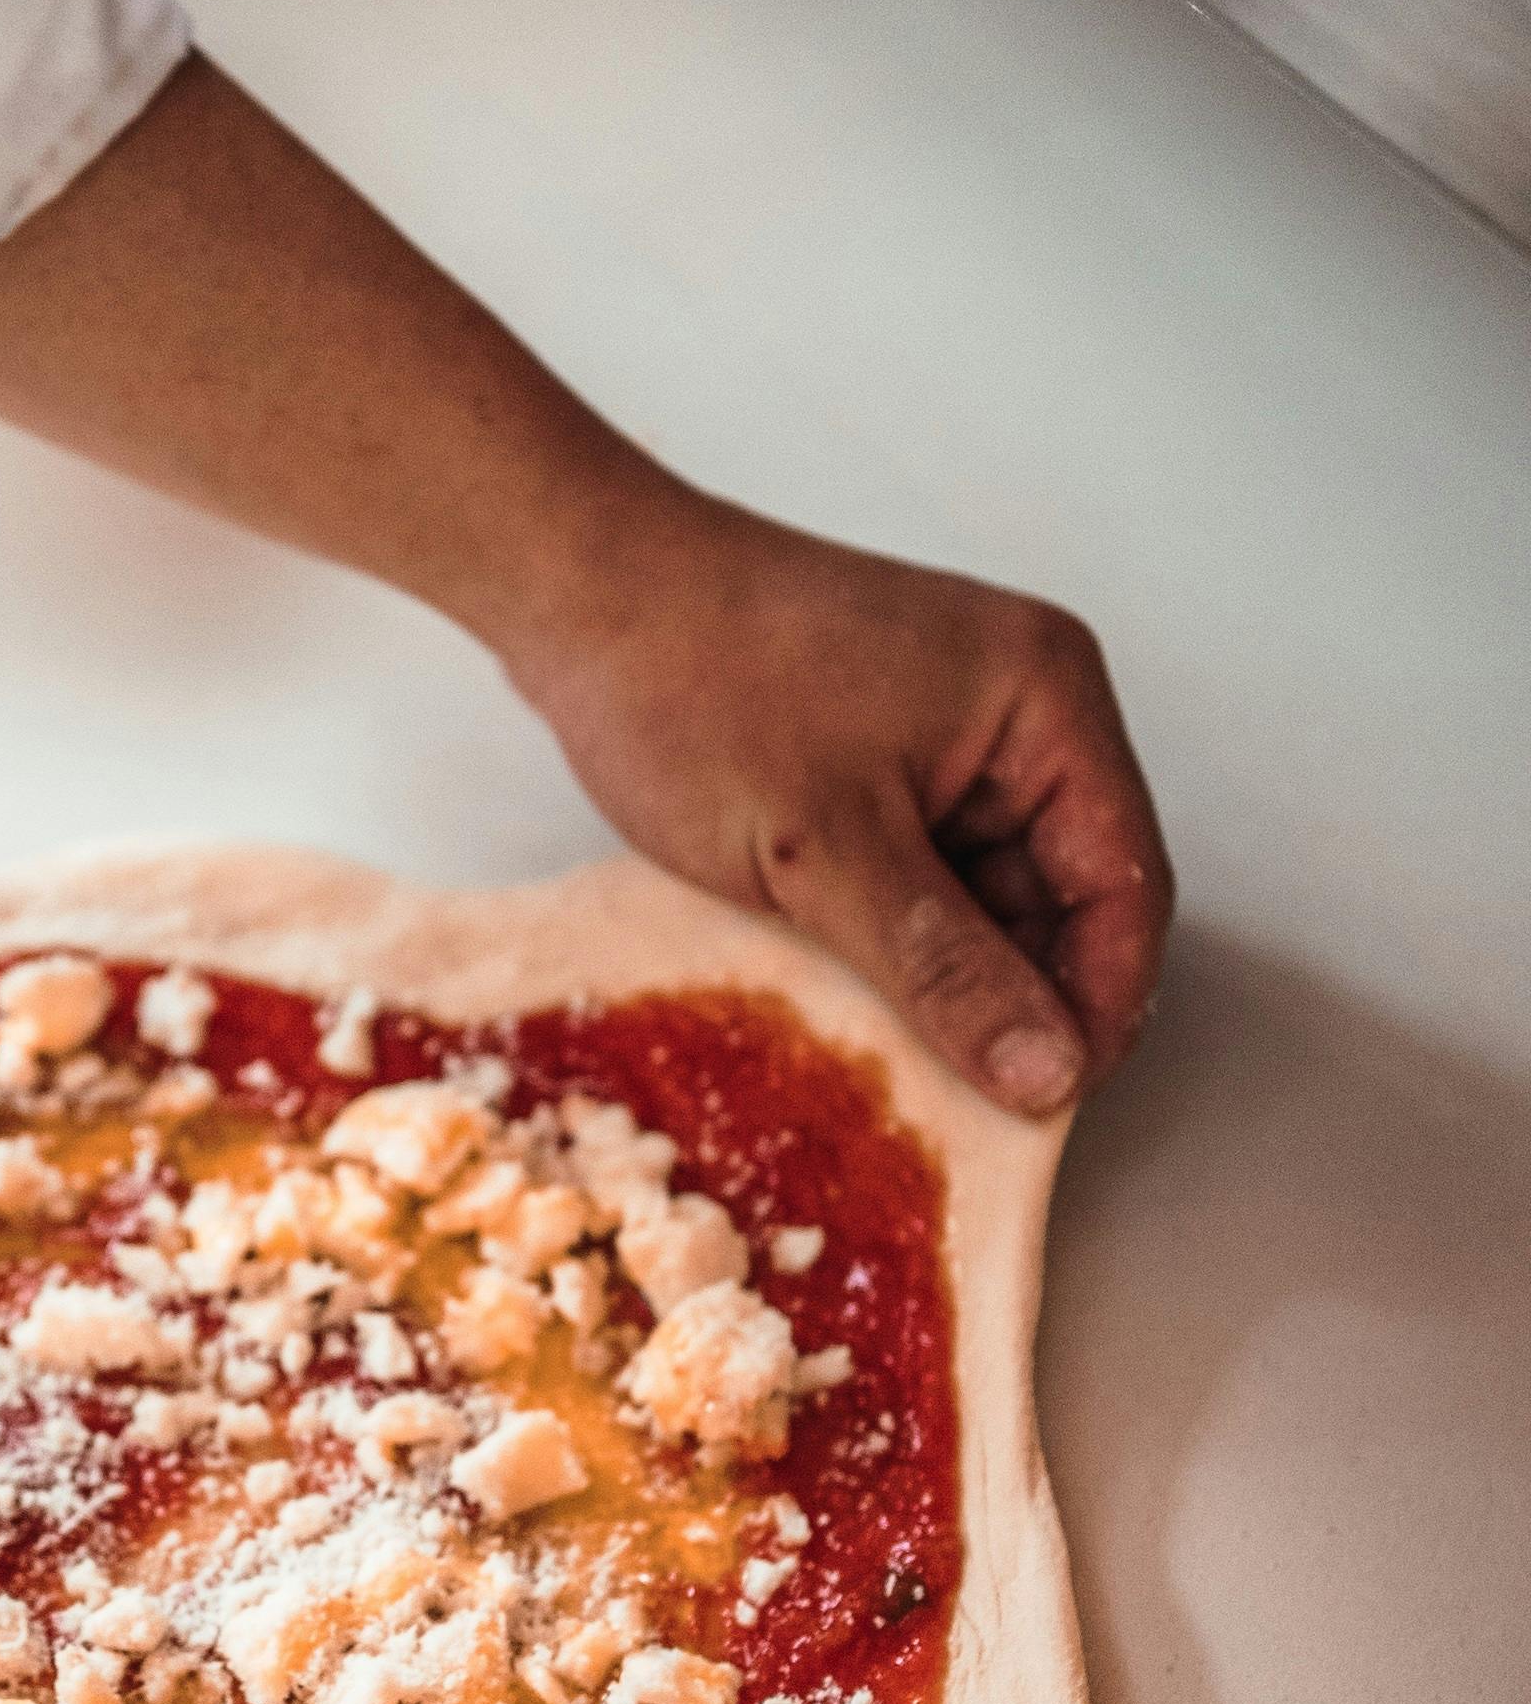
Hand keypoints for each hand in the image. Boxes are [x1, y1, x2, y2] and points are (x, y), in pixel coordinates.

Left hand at [509, 482, 1173, 1115]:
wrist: (577, 595)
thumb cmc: (694, 687)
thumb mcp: (826, 852)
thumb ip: (946, 969)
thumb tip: (1050, 1074)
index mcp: (1046, 702)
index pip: (1126, 884)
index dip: (1098, 1005)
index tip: (1042, 1108)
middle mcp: (1020, 711)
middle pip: (1067, 896)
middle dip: (1020, 999)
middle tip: (962, 1106)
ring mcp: (950, 735)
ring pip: (990, 896)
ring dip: (952, 976)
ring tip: (896, 1062)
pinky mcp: (883, 759)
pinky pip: (927, 873)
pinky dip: (901, 938)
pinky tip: (854, 999)